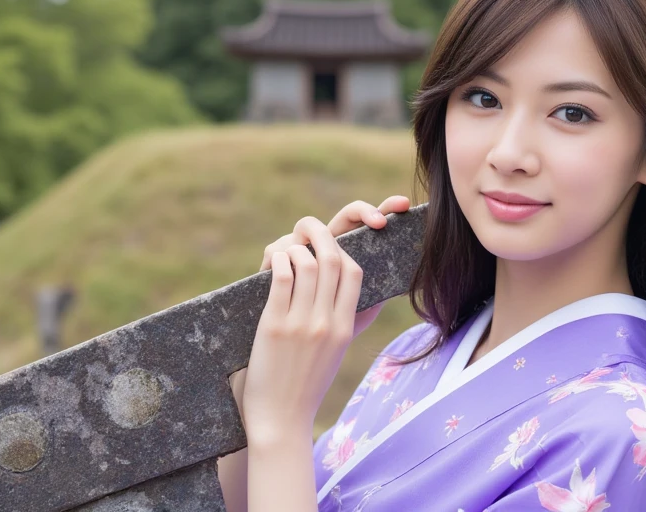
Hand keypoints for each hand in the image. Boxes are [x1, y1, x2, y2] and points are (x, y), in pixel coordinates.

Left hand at [240, 196, 410, 440]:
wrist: (281, 418)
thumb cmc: (307, 385)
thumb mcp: (339, 353)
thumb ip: (353, 324)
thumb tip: (371, 302)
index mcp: (344, 327)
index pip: (354, 273)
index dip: (343, 250)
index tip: (328, 245)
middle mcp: (327, 323)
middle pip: (333, 261)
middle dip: (320, 234)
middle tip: (308, 227)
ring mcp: (301, 324)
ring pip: (307, 264)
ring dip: (296, 247)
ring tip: (288, 245)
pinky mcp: (274, 326)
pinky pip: (281, 279)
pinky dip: (278, 261)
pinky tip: (274, 260)